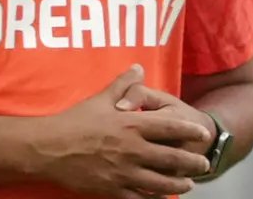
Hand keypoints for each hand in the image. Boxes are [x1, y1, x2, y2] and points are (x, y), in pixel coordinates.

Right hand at [32, 65, 212, 198]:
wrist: (48, 148)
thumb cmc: (73, 122)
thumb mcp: (99, 99)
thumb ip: (122, 85)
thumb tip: (139, 67)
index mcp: (130, 126)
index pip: (169, 128)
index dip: (189, 131)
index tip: (203, 134)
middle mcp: (132, 150)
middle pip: (172, 158)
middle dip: (192, 162)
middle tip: (203, 164)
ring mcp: (124, 172)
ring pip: (161, 183)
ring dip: (179, 184)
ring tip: (189, 184)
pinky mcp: (113, 190)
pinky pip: (140, 198)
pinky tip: (161, 198)